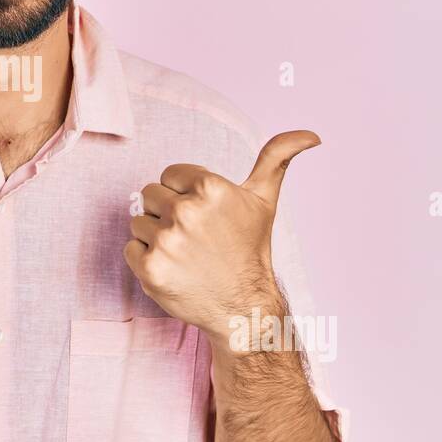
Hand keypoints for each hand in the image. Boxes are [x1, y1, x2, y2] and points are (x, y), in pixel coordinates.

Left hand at [123, 130, 320, 341]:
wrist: (243, 307)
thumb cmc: (249, 250)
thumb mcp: (264, 200)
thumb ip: (276, 158)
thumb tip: (312, 134)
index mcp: (210, 187)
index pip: (169, 175)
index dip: (183, 193)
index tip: (203, 215)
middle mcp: (186, 211)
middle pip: (150, 195)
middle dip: (167, 213)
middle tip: (193, 237)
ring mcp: (165, 241)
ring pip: (138, 221)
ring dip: (155, 236)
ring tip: (184, 254)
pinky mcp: (149, 267)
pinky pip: (130, 249)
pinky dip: (145, 260)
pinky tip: (172, 268)